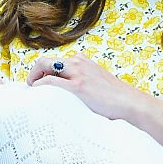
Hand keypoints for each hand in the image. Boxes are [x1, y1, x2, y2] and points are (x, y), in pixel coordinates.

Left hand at [27, 55, 142, 121]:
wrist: (130, 103)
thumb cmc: (114, 98)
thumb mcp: (96, 81)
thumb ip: (82, 80)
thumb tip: (65, 92)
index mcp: (82, 60)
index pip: (54, 61)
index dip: (42, 72)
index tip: (39, 84)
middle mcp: (78, 62)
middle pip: (45, 61)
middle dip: (34, 73)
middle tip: (32, 88)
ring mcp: (78, 73)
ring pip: (44, 66)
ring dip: (34, 79)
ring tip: (33, 93)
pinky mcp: (78, 86)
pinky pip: (50, 82)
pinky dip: (39, 86)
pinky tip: (38, 95)